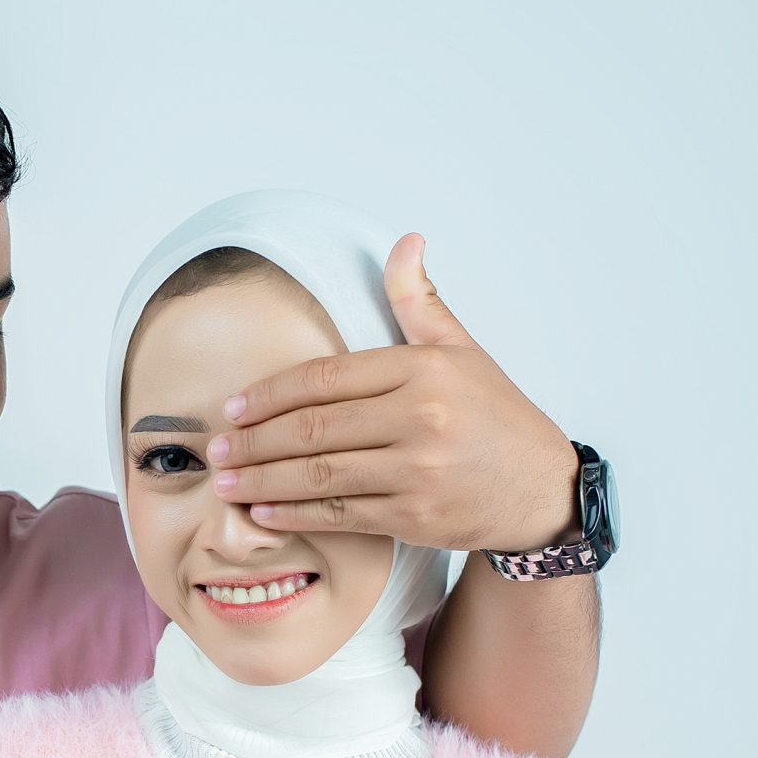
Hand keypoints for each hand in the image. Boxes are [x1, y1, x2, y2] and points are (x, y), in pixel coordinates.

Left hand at [203, 235, 581, 551]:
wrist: (542, 489)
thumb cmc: (495, 416)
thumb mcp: (461, 350)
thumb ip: (419, 300)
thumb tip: (405, 240)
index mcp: (422, 369)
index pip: (325, 377)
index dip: (270, 394)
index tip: (233, 406)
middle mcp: (420, 418)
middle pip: (313, 428)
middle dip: (253, 440)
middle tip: (214, 449)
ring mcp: (417, 470)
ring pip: (319, 475)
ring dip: (263, 480)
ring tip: (225, 483)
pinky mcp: (416, 517)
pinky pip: (340, 515)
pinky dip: (296, 515)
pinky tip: (264, 511)